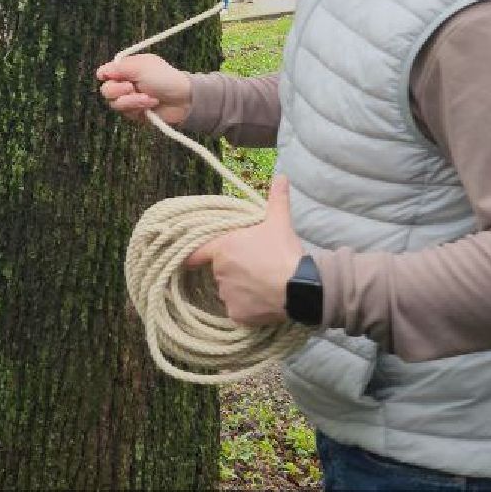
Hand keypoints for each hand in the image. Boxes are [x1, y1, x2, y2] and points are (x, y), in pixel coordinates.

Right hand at [95, 53, 193, 126]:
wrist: (184, 99)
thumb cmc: (165, 78)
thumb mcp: (142, 66)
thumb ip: (119, 68)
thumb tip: (100, 72)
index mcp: (126, 69)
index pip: (105, 73)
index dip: (105, 76)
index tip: (110, 77)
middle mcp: (126, 84)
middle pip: (106, 91)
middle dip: (119, 90)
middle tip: (132, 87)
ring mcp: (130, 99)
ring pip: (115, 104)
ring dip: (132, 101)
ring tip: (149, 98)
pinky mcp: (136, 113)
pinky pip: (126, 114)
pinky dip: (138, 108)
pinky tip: (151, 105)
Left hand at [184, 176, 305, 326]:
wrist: (300, 287)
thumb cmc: (284, 251)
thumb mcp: (279, 221)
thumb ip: (277, 198)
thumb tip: (282, 176)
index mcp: (223, 248)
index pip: (197, 253)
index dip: (196, 255)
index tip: (190, 260)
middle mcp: (219, 272)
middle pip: (221, 272)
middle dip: (234, 270)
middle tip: (256, 267)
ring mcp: (227, 295)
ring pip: (229, 291)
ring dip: (240, 289)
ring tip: (262, 284)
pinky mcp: (237, 315)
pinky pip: (238, 310)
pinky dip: (247, 308)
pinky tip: (263, 300)